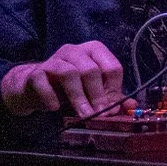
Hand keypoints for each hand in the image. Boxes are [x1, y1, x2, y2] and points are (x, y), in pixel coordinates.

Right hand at [1, 41, 135, 118]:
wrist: (35, 88)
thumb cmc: (70, 88)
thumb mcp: (94, 92)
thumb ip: (112, 97)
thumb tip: (131, 107)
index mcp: (95, 52)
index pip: (112, 67)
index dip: (114, 89)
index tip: (112, 107)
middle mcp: (75, 51)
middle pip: (92, 70)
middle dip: (97, 95)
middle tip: (99, 114)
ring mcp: (54, 59)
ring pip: (70, 73)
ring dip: (78, 97)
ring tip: (83, 114)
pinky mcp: (37, 72)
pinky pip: (43, 81)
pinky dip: (50, 96)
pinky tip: (55, 108)